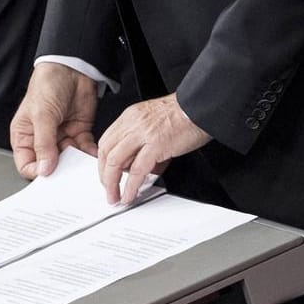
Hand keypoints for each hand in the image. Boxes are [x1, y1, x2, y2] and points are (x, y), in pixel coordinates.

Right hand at [10, 61, 98, 179]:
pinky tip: (91, 153)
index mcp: (25, 136)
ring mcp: (61, 135)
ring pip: (68, 159)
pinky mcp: (78, 131)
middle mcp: (42, 138)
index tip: (49, 175)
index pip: (27, 164)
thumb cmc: (48, 84)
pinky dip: (88, 153)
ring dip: (76, 162)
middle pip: (49, 165)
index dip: (37, 172)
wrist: (72, 68)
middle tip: (68, 174)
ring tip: (81, 164)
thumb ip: (44, 144)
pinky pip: (83, 149)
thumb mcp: (42, 115)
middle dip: (59, 171)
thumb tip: (44, 169)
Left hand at [94, 94, 211, 203]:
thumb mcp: (153, 121)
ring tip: (115, 197)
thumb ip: (141, 140)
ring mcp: (142, 133)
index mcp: (131, 116)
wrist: (201, 106)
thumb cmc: (184, 113)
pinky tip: (130, 195)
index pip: (106, 141)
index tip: (105, 173)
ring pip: (115, 162)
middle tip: (108, 189)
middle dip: (104, 175)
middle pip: (105, 152)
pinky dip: (130, 186)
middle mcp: (133, 123)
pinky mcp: (156, 145)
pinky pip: (137, 171)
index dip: (102, 161)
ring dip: (111, 183)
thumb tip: (137, 165)